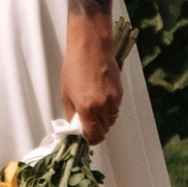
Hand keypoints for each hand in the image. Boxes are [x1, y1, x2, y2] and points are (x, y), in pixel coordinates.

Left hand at [61, 16, 122, 144]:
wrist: (91, 47)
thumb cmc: (74, 67)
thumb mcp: (66, 93)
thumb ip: (72, 114)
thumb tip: (77, 128)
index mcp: (87, 108)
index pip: (94, 136)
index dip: (90, 139)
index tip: (85, 136)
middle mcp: (103, 107)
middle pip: (104, 130)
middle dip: (96, 128)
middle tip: (87, 119)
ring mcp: (114, 100)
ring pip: (111, 120)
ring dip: (103, 119)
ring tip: (94, 105)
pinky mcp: (121, 93)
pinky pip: (116, 109)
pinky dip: (109, 108)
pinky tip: (100, 96)